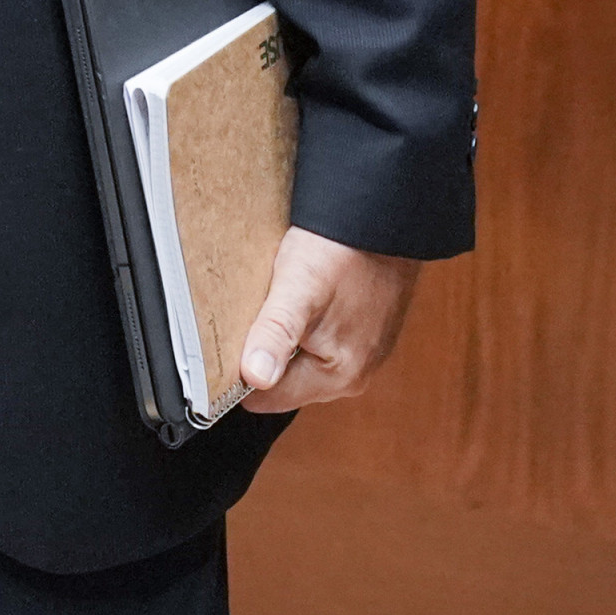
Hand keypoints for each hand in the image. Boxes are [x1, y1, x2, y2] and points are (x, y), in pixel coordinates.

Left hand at [235, 227, 423, 412]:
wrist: (386, 216)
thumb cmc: (343, 249)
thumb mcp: (297, 287)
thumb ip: (275, 334)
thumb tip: (255, 377)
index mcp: (338, 376)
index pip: (267, 398)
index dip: (241, 373)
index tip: (229, 341)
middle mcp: (353, 375)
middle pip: (283, 382)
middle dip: (263, 354)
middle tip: (253, 314)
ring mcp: (362, 356)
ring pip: (299, 361)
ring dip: (282, 339)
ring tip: (276, 302)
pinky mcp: (364, 334)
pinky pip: (318, 343)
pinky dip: (303, 326)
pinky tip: (298, 297)